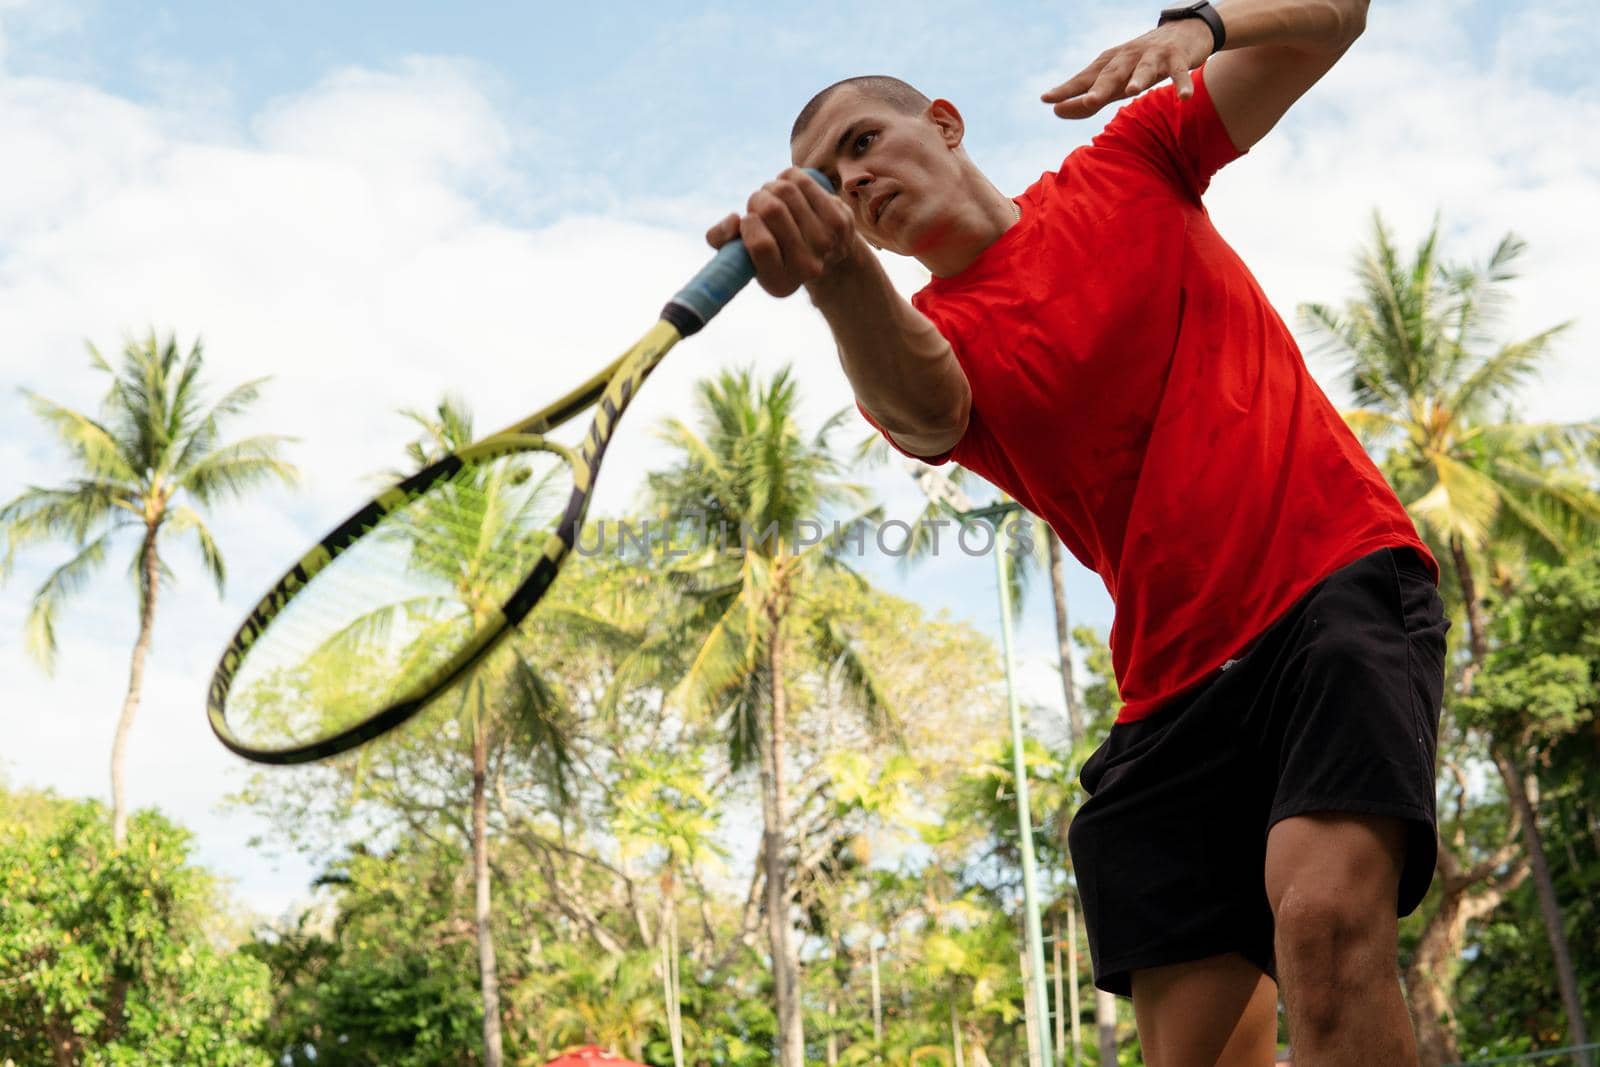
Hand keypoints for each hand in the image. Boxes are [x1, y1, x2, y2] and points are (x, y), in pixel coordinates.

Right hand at [705, 167, 857, 297]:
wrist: (822, 253)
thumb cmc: (772, 249)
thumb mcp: (740, 252)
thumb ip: (720, 239)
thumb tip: (734, 219)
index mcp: (779, 282)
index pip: (760, 243)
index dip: (749, 224)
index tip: (748, 222)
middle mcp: (807, 268)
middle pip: (772, 211)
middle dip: (757, 200)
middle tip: (759, 205)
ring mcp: (828, 243)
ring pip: (786, 190)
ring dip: (772, 186)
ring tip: (774, 197)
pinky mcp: (840, 219)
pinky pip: (802, 180)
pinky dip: (789, 177)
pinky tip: (792, 189)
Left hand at [1041, 20, 1213, 118]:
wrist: (1183, 32)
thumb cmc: (1141, 62)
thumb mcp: (1115, 80)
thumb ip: (1089, 97)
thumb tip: (1057, 111)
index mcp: (1110, 63)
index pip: (1086, 78)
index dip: (1068, 89)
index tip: (1046, 99)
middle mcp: (1128, 57)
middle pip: (1112, 73)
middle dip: (1100, 87)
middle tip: (1086, 102)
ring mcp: (1153, 56)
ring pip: (1144, 69)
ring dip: (1138, 79)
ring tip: (1131, 92)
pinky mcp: (1178, 58)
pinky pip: (1180, 72)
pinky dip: (1182, 84)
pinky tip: (1183, 98)